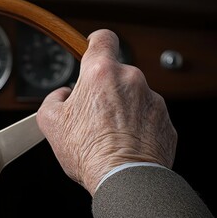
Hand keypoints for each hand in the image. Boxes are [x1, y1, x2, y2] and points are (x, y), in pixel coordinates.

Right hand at [36, 29, 176, 195]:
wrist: (124, 179)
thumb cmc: (88, 152)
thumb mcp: (51, 123)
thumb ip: (53, 99)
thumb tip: (61, 95)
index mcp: (101, 73)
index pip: (103, 38)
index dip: (95, 42)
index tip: (92, 49)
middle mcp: (131, 80)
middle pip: (116, 73)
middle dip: (105, 89)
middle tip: (92, 113)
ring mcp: (152, 100)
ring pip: (133, 96)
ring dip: (123, 108)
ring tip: (109, 135)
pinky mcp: (165, 121)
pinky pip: (148, 116)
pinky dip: (138, 126)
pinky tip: (125, 144)